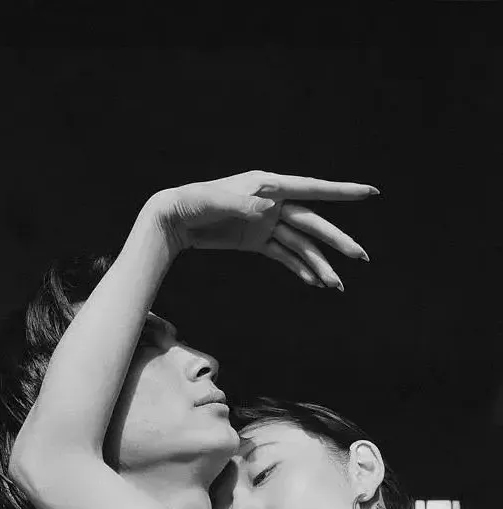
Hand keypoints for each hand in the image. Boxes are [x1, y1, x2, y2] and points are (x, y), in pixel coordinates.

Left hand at [151, 169, 377, 289]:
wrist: (174, 218)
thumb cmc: (194, 201)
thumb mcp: (216, 200)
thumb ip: (243, 204)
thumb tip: (268, 208)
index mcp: (269, 186)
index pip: (312, 189)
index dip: (342, 192)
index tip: (370, 193)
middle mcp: (273, 204)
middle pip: (313, 224)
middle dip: (337, 241)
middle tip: (361, 257)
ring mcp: (266, 224)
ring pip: (301, 245)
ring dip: (319, 264)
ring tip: (337, 285)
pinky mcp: (257, 242)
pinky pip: (284, 256)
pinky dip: (300, 269)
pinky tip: (316, 283)